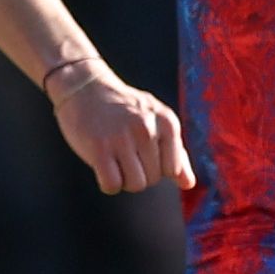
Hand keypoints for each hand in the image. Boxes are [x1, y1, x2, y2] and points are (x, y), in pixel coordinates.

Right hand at [47, 58, 196, 194]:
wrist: (84, 88)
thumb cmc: (124, 110)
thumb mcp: (156, 122)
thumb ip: (176, 153)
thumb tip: (189, 184)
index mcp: (167, 122)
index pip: (173, 170)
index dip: (157, 168)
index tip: (143, 152)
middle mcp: (147, 128)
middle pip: (153, 179)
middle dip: (139, 174)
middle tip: (124, 153)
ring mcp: (122, 137)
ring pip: (135, 185)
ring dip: (124, 180)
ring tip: (115, 160)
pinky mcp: (99, 147)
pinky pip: (112, 185)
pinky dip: (108, 184)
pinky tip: (102, 167)